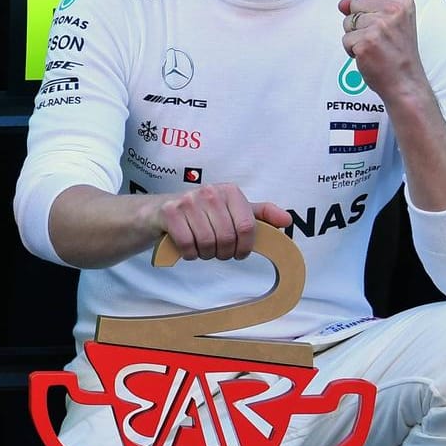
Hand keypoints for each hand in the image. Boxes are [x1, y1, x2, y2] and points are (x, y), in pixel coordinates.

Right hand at [150, 183, 290, 260]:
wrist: (158, 212)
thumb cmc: (200, 213)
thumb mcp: (231, 210)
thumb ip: (260, 215)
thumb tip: (287, 221)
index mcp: (229, 191)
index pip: (248, 227)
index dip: (245, 247)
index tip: (239, 253)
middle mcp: (209, 192)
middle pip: (227, 237)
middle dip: (223, 253)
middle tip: (218, 253)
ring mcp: (188, 201)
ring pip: (207, 243)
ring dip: (206, 254)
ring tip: (203, 250)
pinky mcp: (169, 213)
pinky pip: (187, 244)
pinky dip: (189, 254)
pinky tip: (189, 250)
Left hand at [338, 0, 426, 101]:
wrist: (405, 80)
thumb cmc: (397, 51)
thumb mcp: (391, 22)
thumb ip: (366, 7)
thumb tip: (342, 3)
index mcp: (403, 1)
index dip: (366, 4)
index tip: (380, 18)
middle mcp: (393, 10)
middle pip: (354, 3)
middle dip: (358, 21)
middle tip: (378, 37)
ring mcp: (379, 26)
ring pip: (347, 22)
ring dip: (355, 36)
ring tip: (374, 46)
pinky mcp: (366, 42)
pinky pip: (345, 40)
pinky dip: (352, 50)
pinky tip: (369, 56)